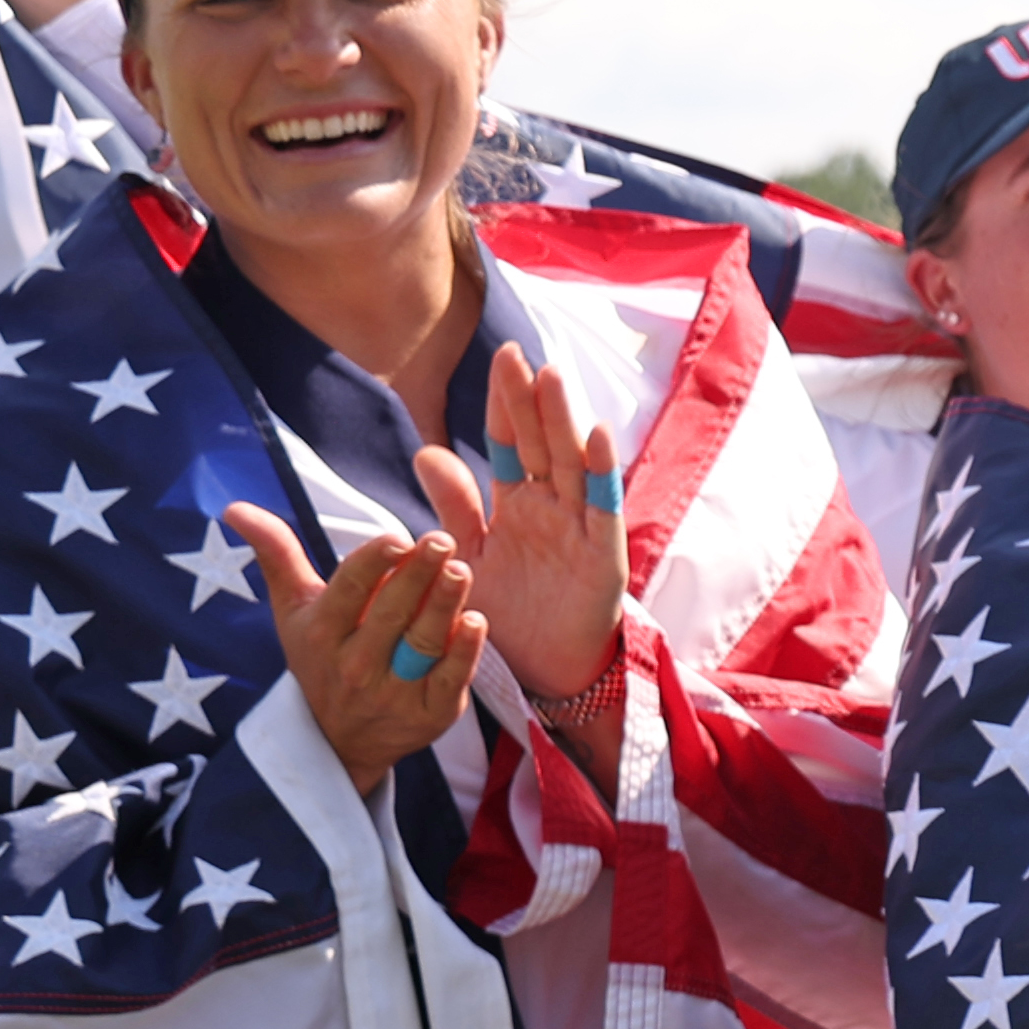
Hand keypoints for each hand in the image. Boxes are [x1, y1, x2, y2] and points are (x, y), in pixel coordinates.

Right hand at [229, 505, 483, 788]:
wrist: (339, 738)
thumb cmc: (321, 655)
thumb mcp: (294, 608)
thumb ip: (277, 555)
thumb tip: (235, 508)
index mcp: (323, 632)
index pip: (348, 592)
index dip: (372, 564)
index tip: (396, 538)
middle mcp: (355, 664)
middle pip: (390, 613)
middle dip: (416, 576)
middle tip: (442, 539)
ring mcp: (394, 691)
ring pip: (422, 643)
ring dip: (443, 606)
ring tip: (460, 570)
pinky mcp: (432, 713)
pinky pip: (451, 679)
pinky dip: (465, 651)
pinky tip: (477, 620)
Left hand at [412, 347, 624, 717]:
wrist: (543, 673)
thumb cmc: (510, 612)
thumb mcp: (469, 554)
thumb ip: (453, 505)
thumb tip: (425, 451)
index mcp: (518, 503)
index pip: (511, 442)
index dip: (506, 403)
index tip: (498, 358)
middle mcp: (552, 507)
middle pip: (541, 443)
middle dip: (530, 400)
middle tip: (515, 355)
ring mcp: (580, 527)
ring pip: (571, 464)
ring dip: (564, 422)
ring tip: (552, 378)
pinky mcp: (603, 555)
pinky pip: (603, 508)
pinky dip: (602, 473)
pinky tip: (597, 436)